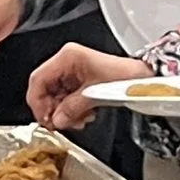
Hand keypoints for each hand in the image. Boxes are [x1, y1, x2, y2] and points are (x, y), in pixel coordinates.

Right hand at [27, 43, 146, 129]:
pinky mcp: (81, 80)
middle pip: (45, 89)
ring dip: (64, 112)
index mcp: (67, 57)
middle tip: (62, 123)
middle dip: (53, 109)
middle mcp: (68, 62)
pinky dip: (73, 109)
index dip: (38, 102)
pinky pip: (68, 97)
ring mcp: (73, 71)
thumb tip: (57, 120)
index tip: (45, 119)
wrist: (142, 78)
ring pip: (56, 95)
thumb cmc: (125, 76)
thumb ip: (72, 108)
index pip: (38, 80)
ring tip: (78, 120)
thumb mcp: (94, 94)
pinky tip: (84, 114)